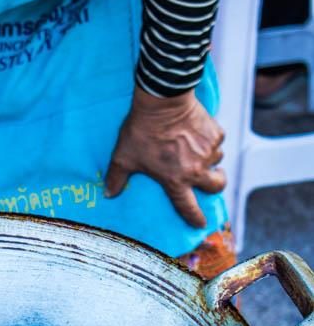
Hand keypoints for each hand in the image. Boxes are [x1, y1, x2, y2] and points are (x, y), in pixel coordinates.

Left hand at [104, 87, 225, 228]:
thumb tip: (108, 194)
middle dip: (215, 185)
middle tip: (210, 181)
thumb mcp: (124, 156)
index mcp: (175, 180)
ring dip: (209, 159)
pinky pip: (216, 141)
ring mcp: (208, 152)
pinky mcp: (215, 134)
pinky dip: (209, 139)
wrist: (162, 101)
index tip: (201, 224)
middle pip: (216, 186)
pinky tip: (196, 132)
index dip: (195, 218)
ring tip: (195, 150)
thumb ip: (117, 177)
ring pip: (217, 161)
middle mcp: (196, 170)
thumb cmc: (141, 131)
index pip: (188, 207)